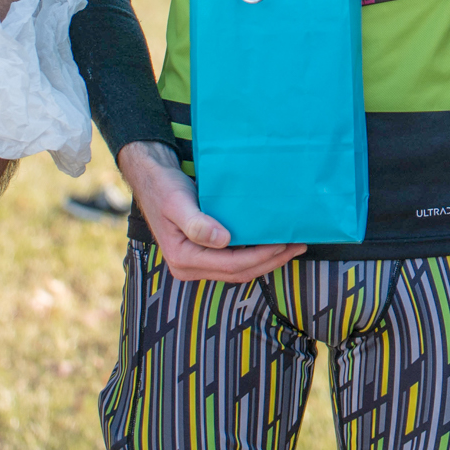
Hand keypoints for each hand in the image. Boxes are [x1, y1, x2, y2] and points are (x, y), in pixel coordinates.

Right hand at [118, 142, 303, 283]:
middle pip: (238, 272)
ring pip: (237, 269)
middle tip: (296, 246)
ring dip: (265, 260)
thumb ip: (197, 224)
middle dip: (270, 262)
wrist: (152, 176)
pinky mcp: (202, 252)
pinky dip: (253, 253)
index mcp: (183, 259)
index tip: (283, 245)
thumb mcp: (177, 202)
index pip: (231, 265)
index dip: (260, 257)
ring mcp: (196, 262)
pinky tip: (269, 242)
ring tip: (290, 246)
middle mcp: (189, 267)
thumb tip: (223, 240)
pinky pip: (232, 259)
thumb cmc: (163, 186)